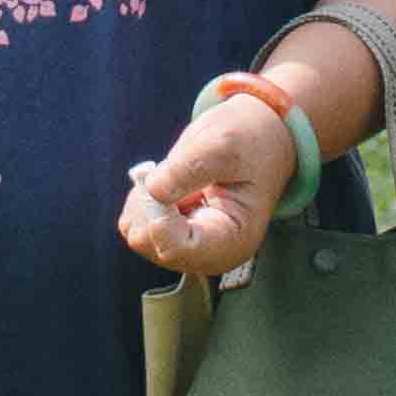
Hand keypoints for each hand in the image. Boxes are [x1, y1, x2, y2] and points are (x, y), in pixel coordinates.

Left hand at [116, 94, 299, 278]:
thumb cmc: (250, 142)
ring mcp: (188, 248)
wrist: (259, 141)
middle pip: (148, 242)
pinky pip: (135, 224)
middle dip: (151, 203)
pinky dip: (142, 200)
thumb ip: (188, 168)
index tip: (165, 179)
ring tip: (177, 177)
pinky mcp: (172, 236)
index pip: (175, 247)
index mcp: (232, 240)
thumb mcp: (225, 144)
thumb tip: (151, 189)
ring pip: (138, 233)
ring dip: (146, 200)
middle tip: (174, 171)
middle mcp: (208, 254)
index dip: (158, 214)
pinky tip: (169, 184)